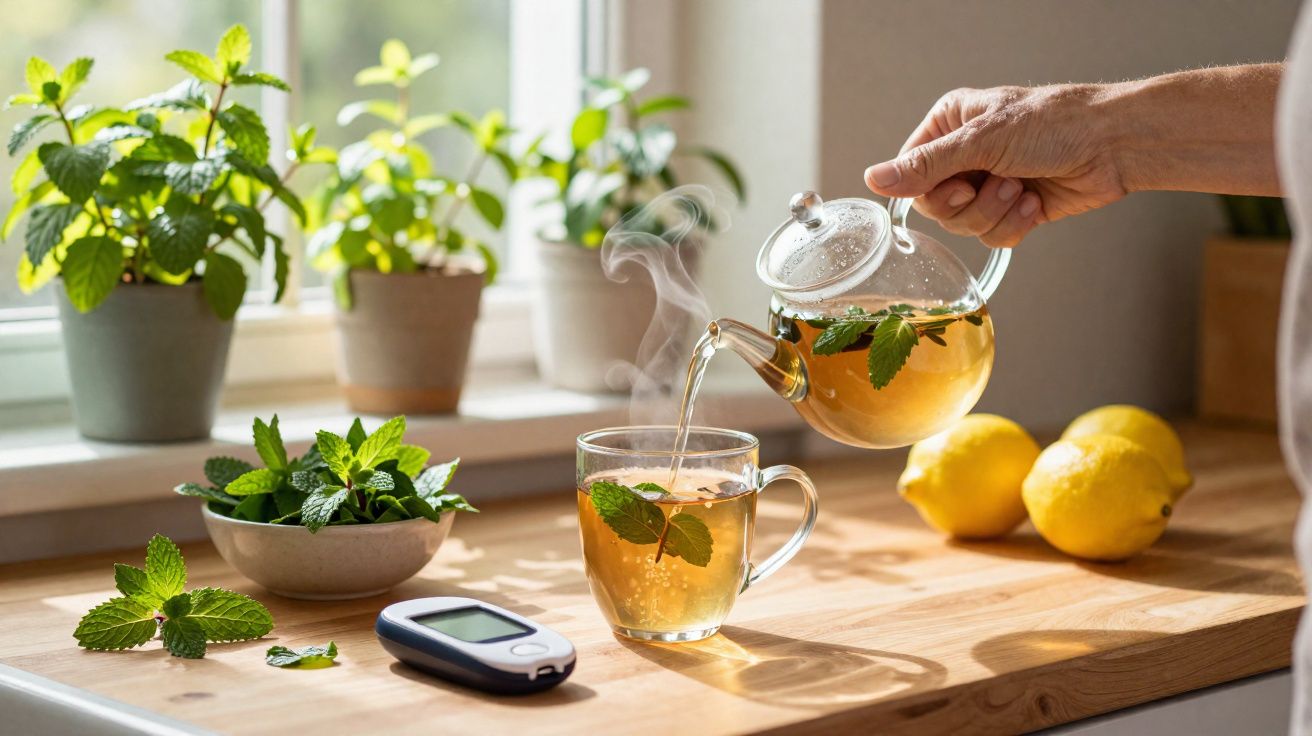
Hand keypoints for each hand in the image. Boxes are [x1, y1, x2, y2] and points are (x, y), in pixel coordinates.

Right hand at [864, 84, 1127, 246]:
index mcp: (949, 126)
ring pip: (964, 226)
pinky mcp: (1012, 209)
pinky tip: (1035, 201)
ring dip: (995, 212)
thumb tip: (873, 179)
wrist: (1113, 146)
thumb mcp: (982, 140)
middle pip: (936, 206)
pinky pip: (992, 236)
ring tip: (1021, 187)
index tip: (961, 183)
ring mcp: (988, 184)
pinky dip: (1014, 224)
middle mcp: (964, 155)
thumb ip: (925, 166)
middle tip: (997, 181)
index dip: (931, 190)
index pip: (911, 174)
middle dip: (970, 204)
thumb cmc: (1055, 124)